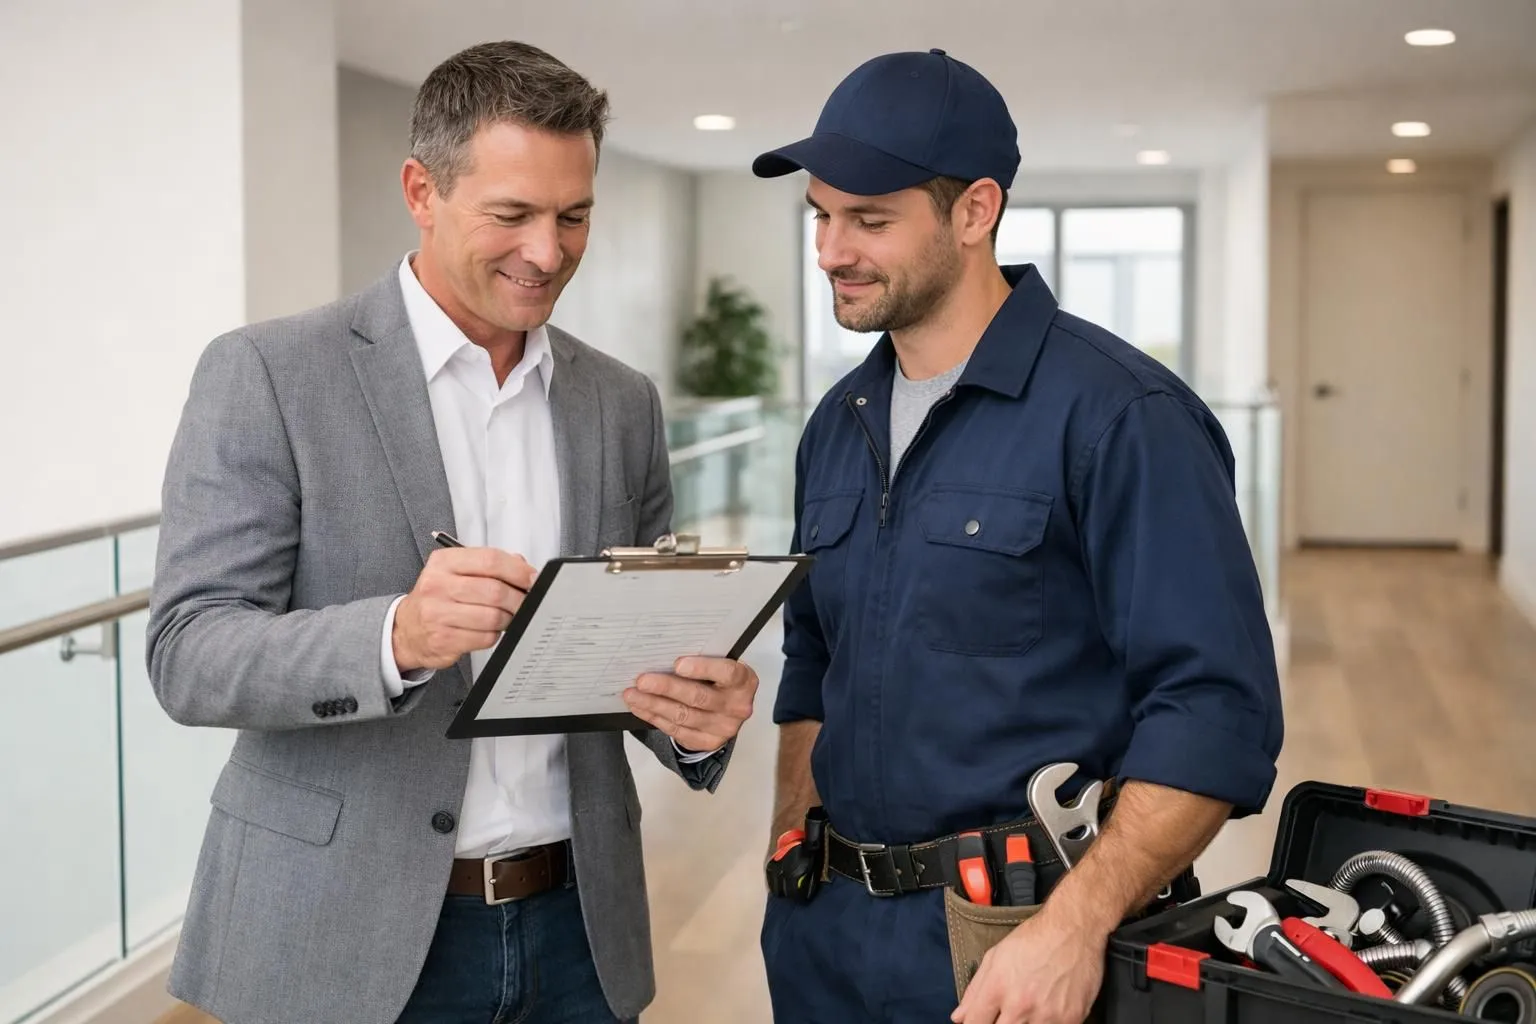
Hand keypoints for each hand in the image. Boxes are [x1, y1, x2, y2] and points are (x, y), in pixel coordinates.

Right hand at [392, 548, 535, 670]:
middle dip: (518, 598)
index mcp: (444, 562)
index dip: (518, 570)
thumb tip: (524, 568)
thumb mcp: (456, 572)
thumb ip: (490, 565)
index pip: (490, 560)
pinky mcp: (443, 639)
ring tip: (506, 617)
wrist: (406, 630)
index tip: (532, 579)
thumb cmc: (439, 598)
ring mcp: (438, 614)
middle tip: (525, 602)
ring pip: (493, 616)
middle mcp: (437, 585)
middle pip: (495, 590)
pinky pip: (486, 637)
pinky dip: (495, 635)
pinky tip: (489, 630)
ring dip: (508, 619)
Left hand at [623, 656, 757, 752]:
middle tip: (642, 681)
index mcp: (744, 681)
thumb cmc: (718, 679)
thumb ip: (702, 662)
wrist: (728, 709)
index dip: (702, 668)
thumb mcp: (719, 666)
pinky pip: (676, 731)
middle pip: (698, 697)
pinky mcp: (707, 742)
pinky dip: (654, 717)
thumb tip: (662, 656)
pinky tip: (640, 707)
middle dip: (666, 688)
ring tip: (632, 694)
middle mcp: (737, 706)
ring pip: (683, 716)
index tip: (677, 664)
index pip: (727, 673)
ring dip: (653, 704)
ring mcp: (723, 728)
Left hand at [952, 904, 1107, 1023]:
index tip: (983, 1021)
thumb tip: (959, 1018)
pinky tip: (1049, 1008)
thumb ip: (974, 991)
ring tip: (1031, 1006)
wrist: (1074, 929)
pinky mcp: (1071, 1019)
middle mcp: (1020, 1004)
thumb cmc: (1034, 939)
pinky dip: (1048, 1023)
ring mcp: (1046, 1015)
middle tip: (1008, 1012)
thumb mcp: (995, 957)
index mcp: (997, 987)